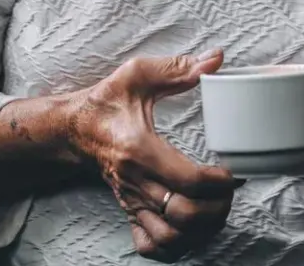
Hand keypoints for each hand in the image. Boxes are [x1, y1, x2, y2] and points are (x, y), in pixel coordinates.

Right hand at [64, 50, 240, 260]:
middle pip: (183, 215)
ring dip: (200, 230)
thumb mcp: (137, 75)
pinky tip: (187, 227)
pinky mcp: (128, 210)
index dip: (219, 182)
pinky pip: (150, 245)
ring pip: (170, 237)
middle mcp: (135, 181)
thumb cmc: (106, 101)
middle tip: (228, 191)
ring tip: (213, 209)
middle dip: (216, 207)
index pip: (187, 180)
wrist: (73, 127)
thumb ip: (177, 68)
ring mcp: (131, 200)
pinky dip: (174, 244)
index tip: (231, 171)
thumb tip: (215, 59)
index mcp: (139, 149)